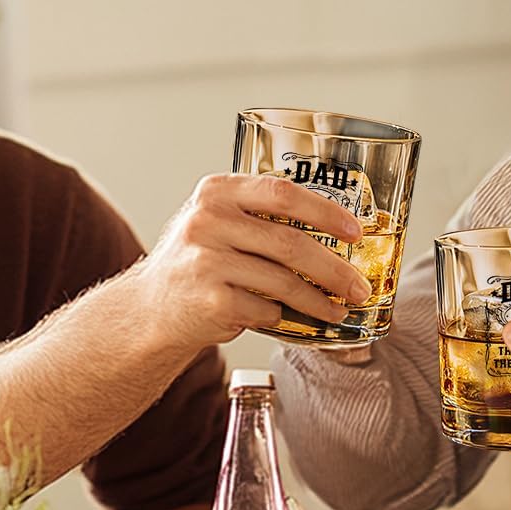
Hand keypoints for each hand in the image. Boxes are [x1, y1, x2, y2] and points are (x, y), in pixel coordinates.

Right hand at [141, 174, 373, 349]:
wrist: (152, 308)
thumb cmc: (198, 262)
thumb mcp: (218, 222)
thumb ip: (261, 216)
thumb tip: (337, 233)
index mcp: (216, 192)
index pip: (282, 192)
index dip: (325, 212)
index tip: (355, 231)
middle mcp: (208, 221)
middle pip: (290, 243)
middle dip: (334, 269)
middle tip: (358, 286)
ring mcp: (207, 262)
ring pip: (284, 281)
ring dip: (318, 301)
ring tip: (337, 310)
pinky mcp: (211, 301)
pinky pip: (266, 309)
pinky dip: (282, 315)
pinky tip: (287, 317)